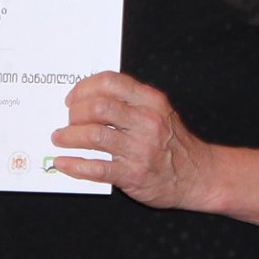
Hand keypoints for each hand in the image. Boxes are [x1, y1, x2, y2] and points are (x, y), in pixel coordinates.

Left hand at [51, 71, 219, 210]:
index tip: (72, 98)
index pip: (110, 82)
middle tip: (68, 121)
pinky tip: (64, 163)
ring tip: (60, 139)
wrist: (198, 176)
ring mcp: (140, 149)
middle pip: (97, 108)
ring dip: (69, 137)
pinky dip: (74, 165)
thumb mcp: (160, 111)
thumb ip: (130, 101)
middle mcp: (146, 122)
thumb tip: (88, 98)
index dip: (84, 88)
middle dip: (74, 113)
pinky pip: (96, 168)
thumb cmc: (174, 143)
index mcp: (151, 101)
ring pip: (93, 136)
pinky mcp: (133, 175)